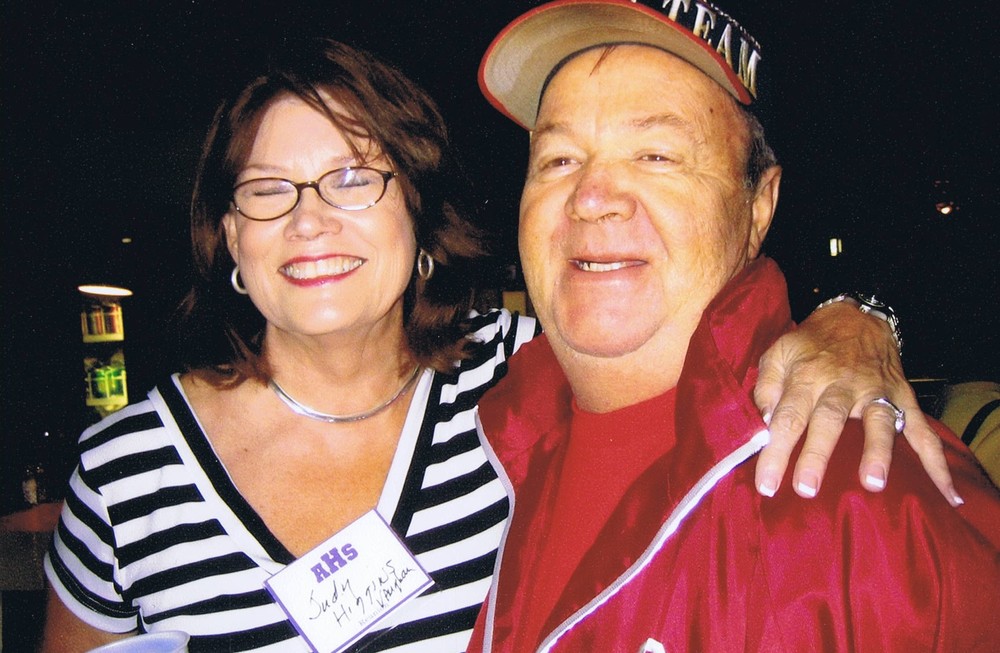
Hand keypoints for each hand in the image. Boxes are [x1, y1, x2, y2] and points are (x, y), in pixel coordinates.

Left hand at [753, 301, 961, 505]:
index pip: (788, 416)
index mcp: (806, 376)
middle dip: (818, 455)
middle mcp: (841, 384)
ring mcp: (876, 391)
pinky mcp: (902, 398)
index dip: (776, 451)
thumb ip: (766, 387)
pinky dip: (937, 461)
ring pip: (877, 421)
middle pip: (829, 420)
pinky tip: (947, 492)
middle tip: (807, 488)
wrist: (858, 316)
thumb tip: (763, 424)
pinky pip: (922, 430)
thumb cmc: (811, 344)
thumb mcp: (779, 353)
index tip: (767, 485)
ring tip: (873, 483)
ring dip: (876, 452)